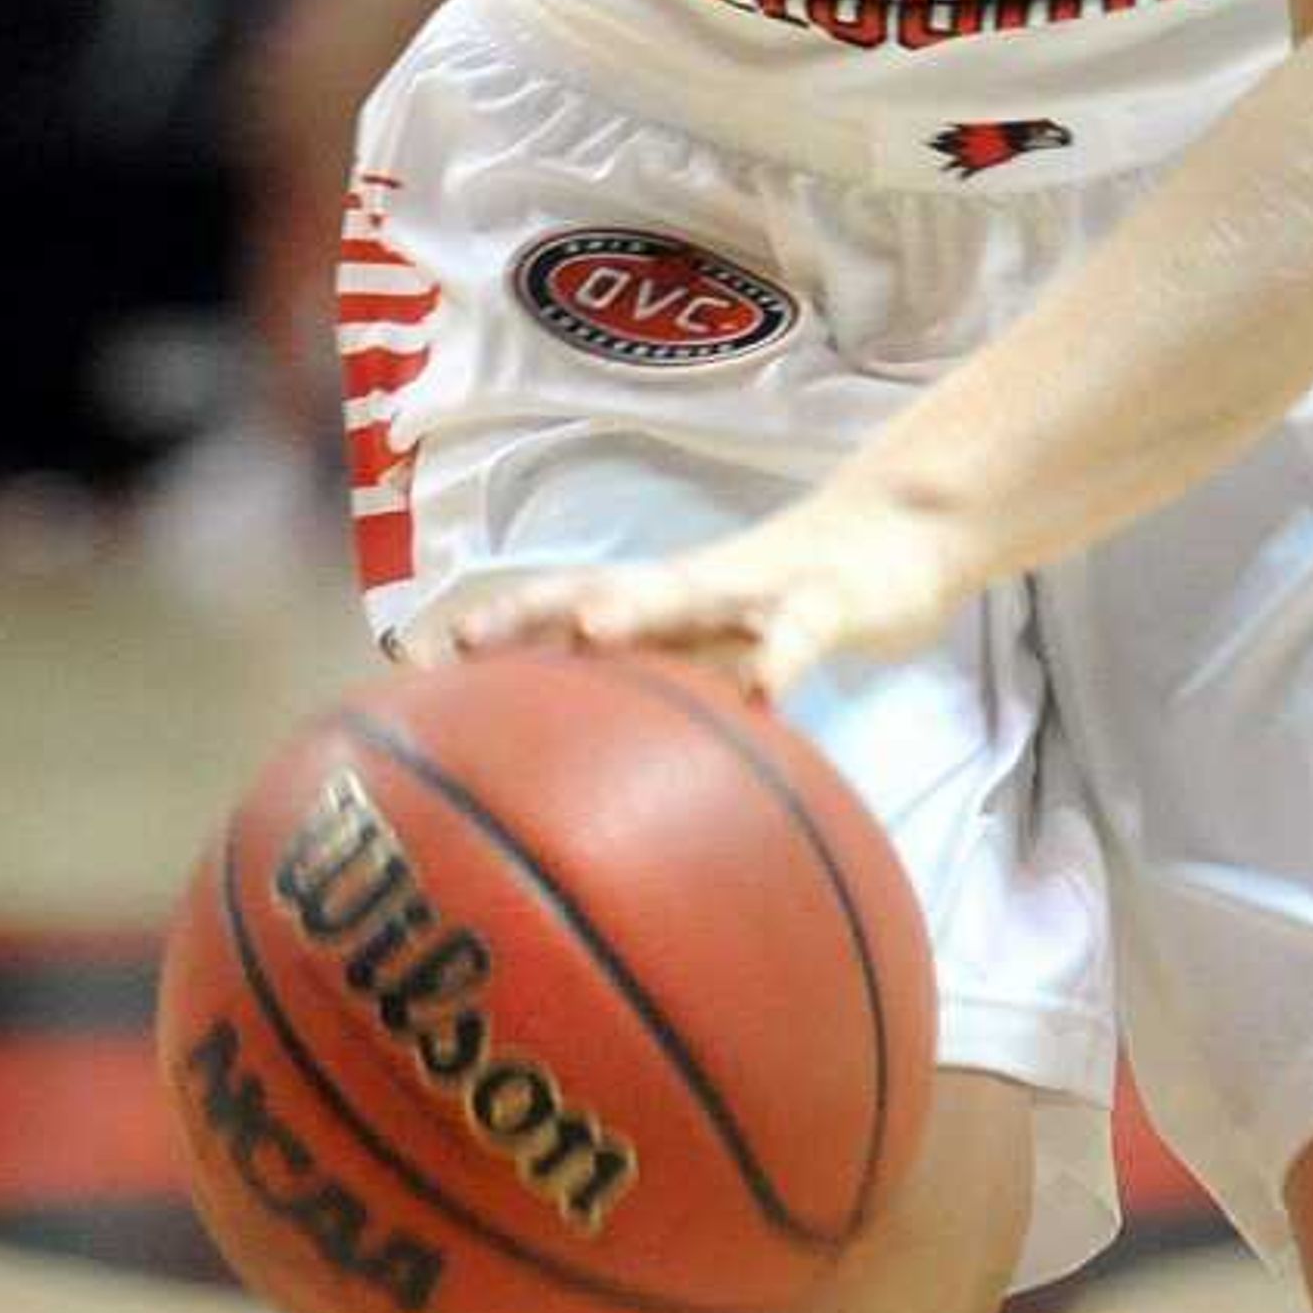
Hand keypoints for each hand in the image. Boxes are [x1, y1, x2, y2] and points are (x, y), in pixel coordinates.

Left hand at [389, 485, 990, 704]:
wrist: (900, 535)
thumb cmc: (793, 608)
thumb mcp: (725, 656)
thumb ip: (669, 698)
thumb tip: (592, 777)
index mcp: (656, 604)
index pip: (556, 608)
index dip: (486, 632)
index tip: (411, 668)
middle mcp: (688, 585)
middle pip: (592, 589)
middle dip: (523, 614)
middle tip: (461, 648)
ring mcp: (756, 587)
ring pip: (684, 590)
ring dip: (636, 609)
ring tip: (588, 635)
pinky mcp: (831, 599)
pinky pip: (804, 629)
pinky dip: (784, 655)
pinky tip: (765, 693)